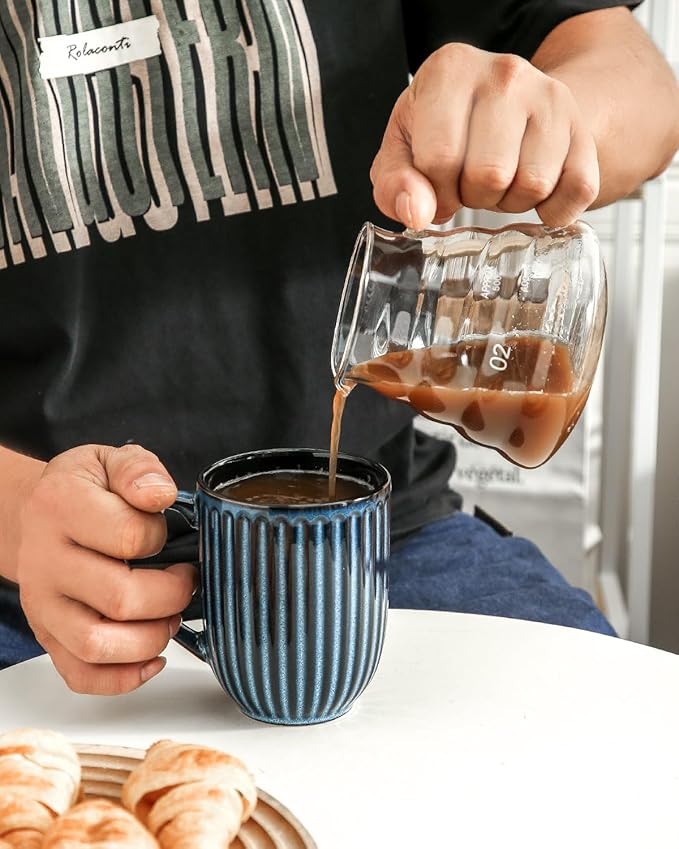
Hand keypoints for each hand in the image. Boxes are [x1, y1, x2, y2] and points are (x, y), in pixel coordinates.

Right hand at [16, 444, 195, 694]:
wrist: (38, 513)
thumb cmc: (85, 489)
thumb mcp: (109, 460)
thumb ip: (139, 470)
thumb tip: (160, 495)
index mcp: (61, 507)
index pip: (128, 537)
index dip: (162, 538)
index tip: (167, 533)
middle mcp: (45, 561)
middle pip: (119, 599)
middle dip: (171, 596)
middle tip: (186, 582)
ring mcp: (43, 605)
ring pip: (98, 645)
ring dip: (151, 639)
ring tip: (170, 618)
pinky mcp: (48, 636)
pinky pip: (82, 675)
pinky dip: (124, 678)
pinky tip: (152, 656)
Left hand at [370, 43, 599, 229]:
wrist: (506, 104)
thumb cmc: (444, 127)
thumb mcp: (403, 147)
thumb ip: (394, 183)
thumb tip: (416, 212)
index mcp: (450, 71)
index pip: (440, 158)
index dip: (435, 193)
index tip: (437, 188)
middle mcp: (505, 74)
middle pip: (489, 175)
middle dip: (473, 197)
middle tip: (469, 183)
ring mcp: (551, 98)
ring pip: (533, 185)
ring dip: (511, 203)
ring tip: (500, 181)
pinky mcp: (582, 129)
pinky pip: (578, 190)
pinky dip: (554, 210)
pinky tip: (534, 196)